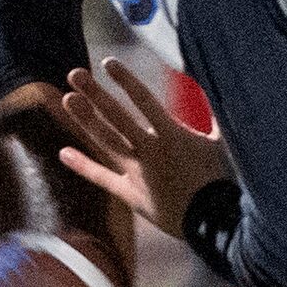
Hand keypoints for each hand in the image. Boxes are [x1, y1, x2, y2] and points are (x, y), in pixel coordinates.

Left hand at [57, 58, 230, 241]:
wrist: (217, 224)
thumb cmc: (224, 179)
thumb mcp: (222, 141)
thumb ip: (213, 111)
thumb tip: (217, 83)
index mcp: (173, 136)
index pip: (144, 101)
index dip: (126, 80)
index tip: (109, 62)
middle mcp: (151, 151)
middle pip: (117, 117)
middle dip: (95, 94)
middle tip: (74, 73)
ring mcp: (138, 173)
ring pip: (107, 142)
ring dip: (86, 120)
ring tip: (66, 99)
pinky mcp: (132, 194)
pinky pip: (103, 178)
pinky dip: (83, 166)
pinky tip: (63, 152)